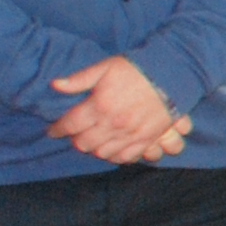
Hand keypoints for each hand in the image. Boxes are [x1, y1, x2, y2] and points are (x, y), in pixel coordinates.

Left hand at [47, 55, 188, 164]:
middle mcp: (113, 124)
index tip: (53, 131)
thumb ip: (79, 79)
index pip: (70, 124)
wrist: (171, 75)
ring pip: (102, 153)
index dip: (58, 129)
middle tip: (76, 135)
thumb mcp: (105, 68)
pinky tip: (112, 149)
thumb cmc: (136, 70)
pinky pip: (126, 157)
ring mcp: (130, 134)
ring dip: (94, 149)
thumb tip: (55, 85)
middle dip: (75, 140)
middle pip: (84, 143)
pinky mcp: (146, 139)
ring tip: (93, 142)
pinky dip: (115, 157)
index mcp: (99, 105)